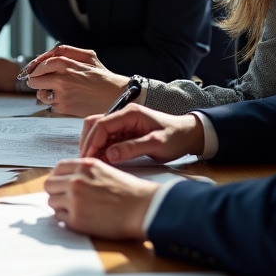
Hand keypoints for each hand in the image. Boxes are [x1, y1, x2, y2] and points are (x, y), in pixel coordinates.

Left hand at [22, 44, 127, 116]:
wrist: (116, 96)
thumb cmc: (103, 76)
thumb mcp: (88, 56)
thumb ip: (66, 51)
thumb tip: (45, 56)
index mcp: (66, 64)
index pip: (39, 64)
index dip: (35, 68)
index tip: (34, 71)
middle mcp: (62, 79)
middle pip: (34, 79)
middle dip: (36, 80)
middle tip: (42, 81)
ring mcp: (62, 94)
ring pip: (39, 93)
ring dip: (43, 92)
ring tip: (55, 91)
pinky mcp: (64, 108)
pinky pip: (49, 104)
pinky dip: (54, 102)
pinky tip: (66, 99)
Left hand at [44, 158, 156, 239]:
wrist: (143, 208)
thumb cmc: (130, 191)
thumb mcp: (105, 170)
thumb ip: (85, 172)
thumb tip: (67, 179)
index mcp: (84, 166)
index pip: (57, 168)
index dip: (58, 177)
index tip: (61, 184)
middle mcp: (76, 180)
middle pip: (49, 185)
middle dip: (56, 192)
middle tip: (66, 199)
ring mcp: (74, 200)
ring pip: (52, 202)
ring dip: (61, 206)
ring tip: (76, 210)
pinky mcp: (76, 219)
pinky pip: (60, 218)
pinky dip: (67, 219)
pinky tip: (81, 218)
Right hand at [79, 104, 204, 163]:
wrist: (189, 135)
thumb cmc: (176, 137)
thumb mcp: (156, 144)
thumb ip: (132, 148)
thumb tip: (109, 155)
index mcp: (130, 114)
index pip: (102, 124)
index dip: (92, 141)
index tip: (88, 157)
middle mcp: (123, 116)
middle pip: (95, 124)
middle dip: (88, 142)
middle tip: (87, 161)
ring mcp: (123, 123)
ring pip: (98, 131)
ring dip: (93, 145)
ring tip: (93, 162)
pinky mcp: (124, 132)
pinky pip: (107, 138)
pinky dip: (101, 148)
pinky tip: (102, 160)